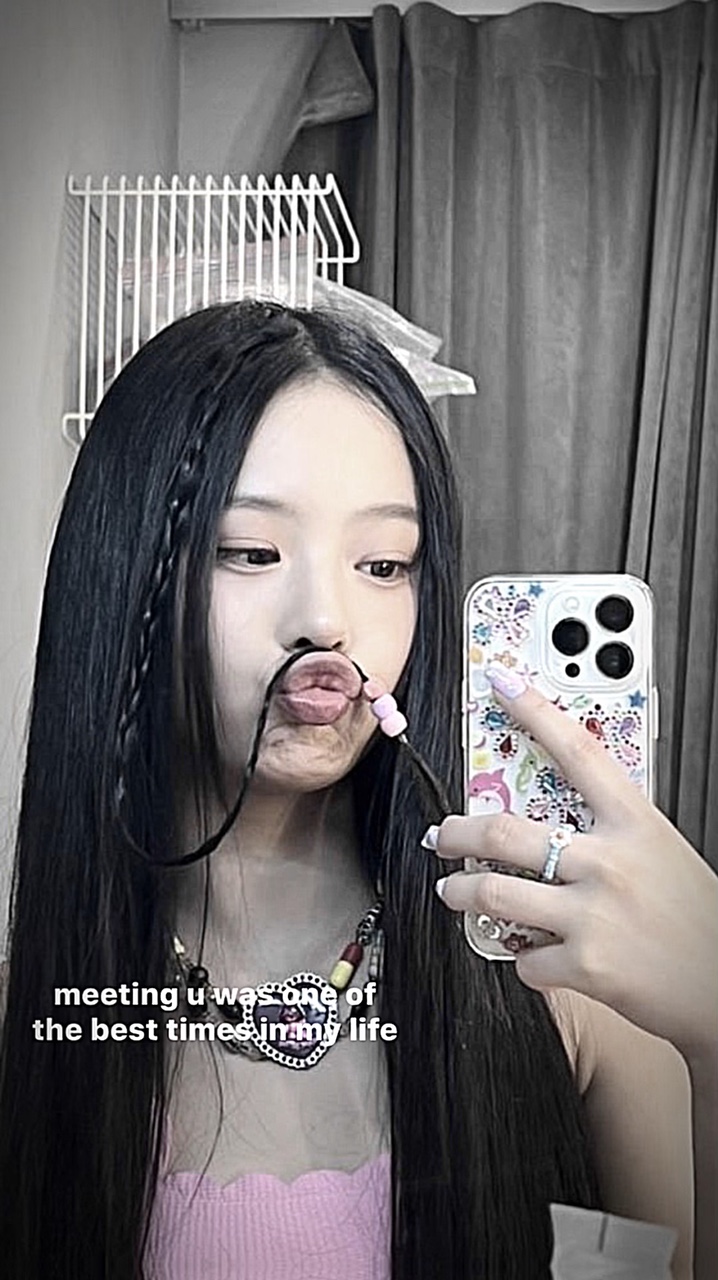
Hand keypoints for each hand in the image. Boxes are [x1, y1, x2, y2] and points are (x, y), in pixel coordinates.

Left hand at [430, 671, 717, 1062]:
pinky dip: (520, 958)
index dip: (534, 710)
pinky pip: (522, 958)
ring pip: (493, 893)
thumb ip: (610, 834)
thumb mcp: (660, 852)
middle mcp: (608, 862)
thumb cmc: (696, 919)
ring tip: (454, 892)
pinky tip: (531, 954)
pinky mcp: (584, 965)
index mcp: (634, 823)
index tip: (501, 683)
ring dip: (461, 893)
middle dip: (456, 833)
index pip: (577, 751)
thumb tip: (555, 827)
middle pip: (503, 832)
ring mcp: (593, 913)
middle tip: (443, 836)